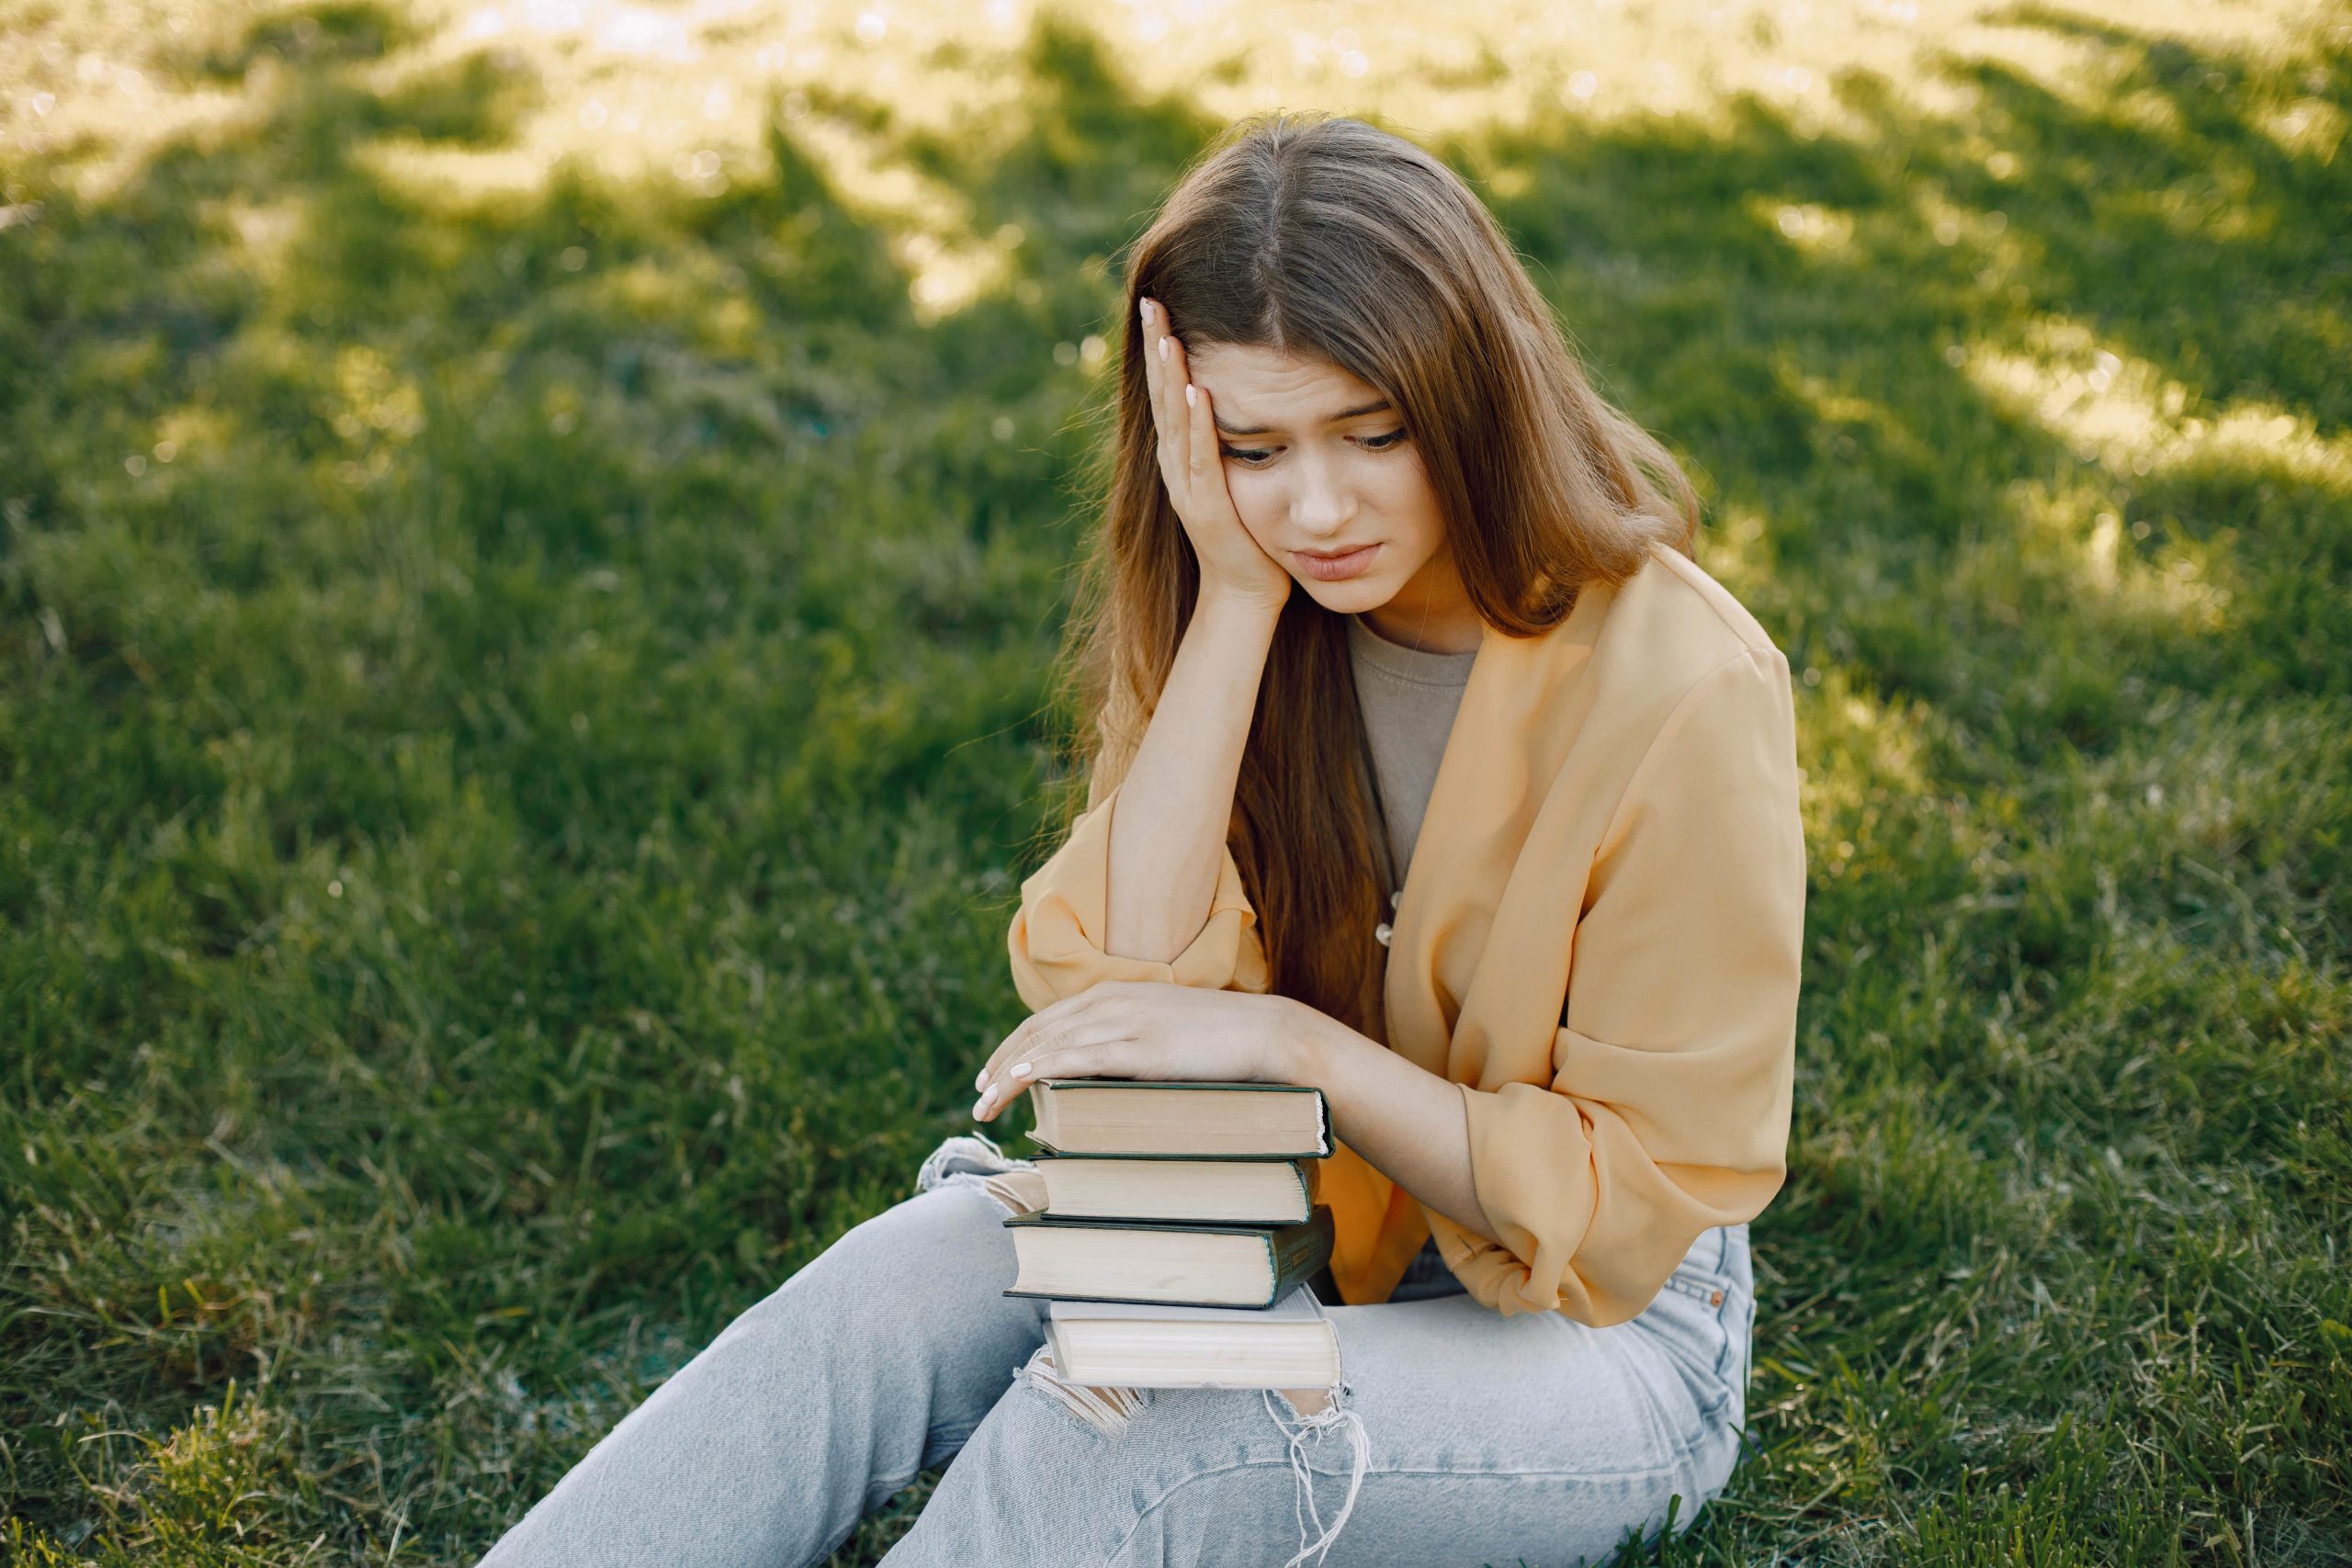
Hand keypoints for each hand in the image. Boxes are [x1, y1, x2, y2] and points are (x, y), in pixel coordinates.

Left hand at [971, 980, 1313, 1121]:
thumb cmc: (1222, 1041)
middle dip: (1001, 1064)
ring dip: (1009, 1075)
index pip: (1048, 1020)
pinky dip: (1041, 1068)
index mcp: (1116, 993)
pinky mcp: (1140, 1048)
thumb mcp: (1165, 1031)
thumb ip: (1131, 1042)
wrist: (1268, 1033)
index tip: (994, 1074)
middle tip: (978, 1097)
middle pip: (1038, 1032)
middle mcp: (1112, 1000)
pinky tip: (1017, 1082)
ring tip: (984, 1104)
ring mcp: (1125, 1022)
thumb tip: (1104, 1074)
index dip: (1015, 1047)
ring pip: (1049, 1047)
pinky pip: (1078, 1058)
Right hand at [1138, 295, 1292, 611]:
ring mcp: (1187, 487)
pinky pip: (1201, 459)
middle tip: (1150, 300)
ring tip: (1166, 336)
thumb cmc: (1249, 535)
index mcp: (1182, 454)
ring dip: (1170, 378)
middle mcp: (1176, 466)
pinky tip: (1197, 393)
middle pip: (1161, 396)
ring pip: (1175, 422)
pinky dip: (1198, 426)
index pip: (1168, 390)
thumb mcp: (1238, 473)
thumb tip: (1235, 392)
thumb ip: (1229, 437)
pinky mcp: (1207, 508)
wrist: (1246, 594)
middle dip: (1156, 347)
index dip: (1160, 346)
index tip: (1158, 302)